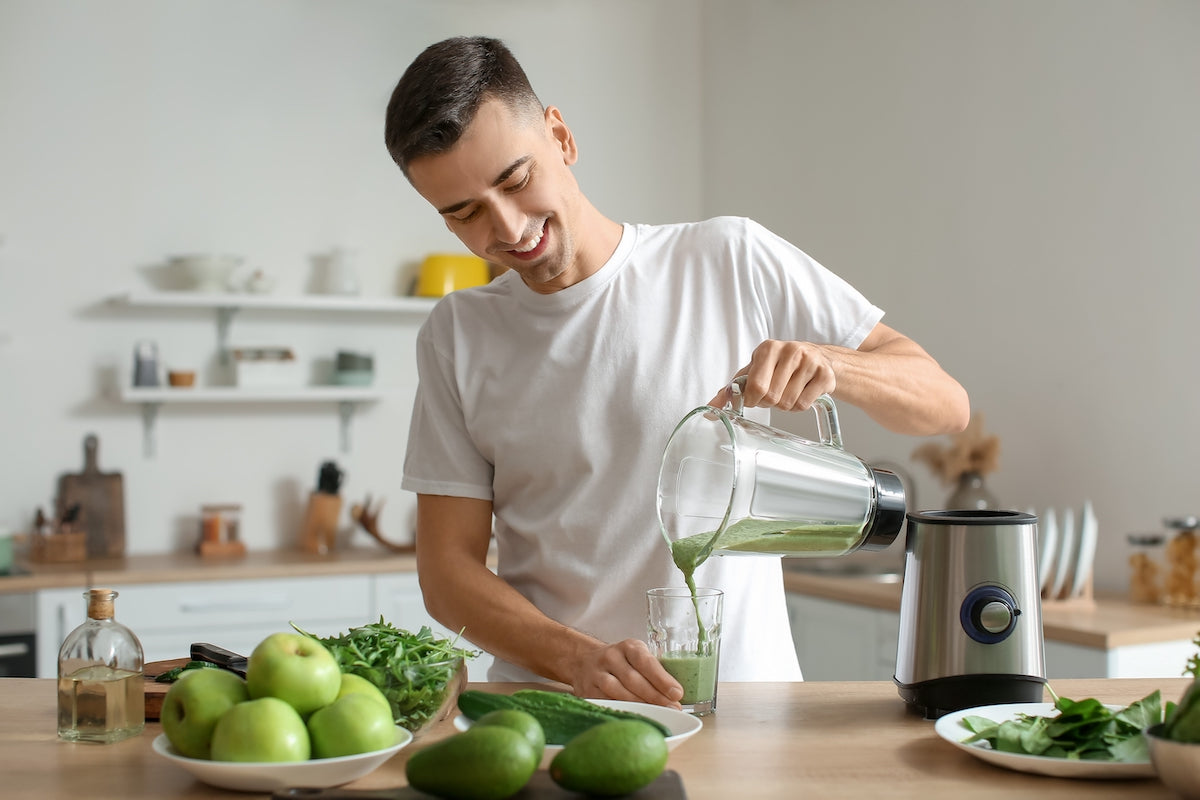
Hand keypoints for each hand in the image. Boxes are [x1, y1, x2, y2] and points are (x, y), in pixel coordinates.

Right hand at [567, 639, 683, 709]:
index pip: (645, 661)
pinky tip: (636, 718)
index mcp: (628, 647)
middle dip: (655, 696)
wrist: (585, 661)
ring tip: (657, 715)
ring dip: (639, 706)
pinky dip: (623, 712)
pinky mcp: (587, 691)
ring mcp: (596, 674)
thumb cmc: (622, 662)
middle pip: (632, 679)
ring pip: (617, 692)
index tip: (677, 693)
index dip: (661, 679)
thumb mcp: (637, 657)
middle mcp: (611, 657)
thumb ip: (654, 671)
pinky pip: (606, 703)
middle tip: (673, 708)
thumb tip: (677, 695)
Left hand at [708, 339, 836, 411]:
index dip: (752, 400)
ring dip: (785, 405)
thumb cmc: (779, 366)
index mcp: (767, 348)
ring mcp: (810, 361)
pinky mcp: (825, 374)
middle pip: (772, 397)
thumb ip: (731, 390)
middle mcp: (790, 350)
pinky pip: (804, 404)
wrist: (818, 358)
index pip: (755, 386)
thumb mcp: (754, 372)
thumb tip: (711, 409)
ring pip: (788, 403)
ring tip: (789, 391)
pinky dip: (800, 406)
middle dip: (770, 403)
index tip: (755, 398)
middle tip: (774, 394)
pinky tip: (802, 393)